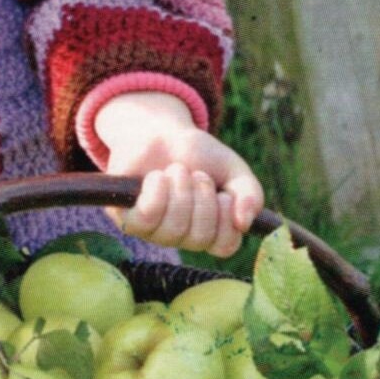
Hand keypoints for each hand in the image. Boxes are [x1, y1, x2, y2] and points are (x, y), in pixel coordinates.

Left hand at [92, 91, 263, 257]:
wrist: (161, 132)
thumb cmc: (200, 156)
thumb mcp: (234, 170)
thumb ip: (250, 195)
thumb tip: (245, 223)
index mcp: (208, 231)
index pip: (225, 246)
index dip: (227, 219)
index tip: (224, 193)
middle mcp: (181, 237)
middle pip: (199, 238)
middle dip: (203, 197)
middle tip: (197, 174)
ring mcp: (154, 231)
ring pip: (174, 228)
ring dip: (181, 190)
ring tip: (177, 171)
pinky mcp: (129, 218)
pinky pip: (147, 218)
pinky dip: (157, 191)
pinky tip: (158, 176)